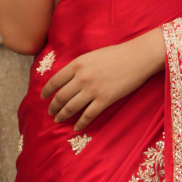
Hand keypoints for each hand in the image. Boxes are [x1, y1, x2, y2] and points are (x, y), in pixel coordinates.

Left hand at [42, 29, 165, 130]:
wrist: (137, 57)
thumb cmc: (116, 54)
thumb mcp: (91, 56)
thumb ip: (78, 67)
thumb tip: (67, 79)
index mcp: (77, 65)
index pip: (55, 81)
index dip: (47, 91)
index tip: (43, 97)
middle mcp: (82, 78)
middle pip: (61, 97)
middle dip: (53, 107)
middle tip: (50, 112)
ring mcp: (93, 90)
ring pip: (71, 107)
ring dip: (62, 115)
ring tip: (58, 120)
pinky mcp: (105, 100)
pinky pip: (88, 115)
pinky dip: (81, 123)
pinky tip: (76, 127)